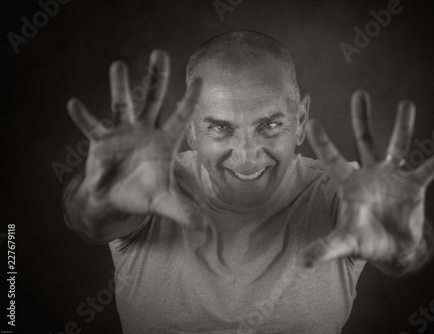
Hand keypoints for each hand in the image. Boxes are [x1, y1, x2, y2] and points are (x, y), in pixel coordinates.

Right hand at [67, 49, 206, 228]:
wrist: (116, 199)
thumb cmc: (144, 194)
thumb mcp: (165, 203)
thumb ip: (184, 212)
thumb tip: (205, 228)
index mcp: (165, 142)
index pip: (181, 117)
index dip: (190, 100)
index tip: (200, 78)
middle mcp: (145, 132)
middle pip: (153, 100)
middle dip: (156, 78)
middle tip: (160, 53)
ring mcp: (123, 134)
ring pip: (122, 105)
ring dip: (120, 87)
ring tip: (118, 65)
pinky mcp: (102, 142)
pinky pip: (92, 127)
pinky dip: (84, 117)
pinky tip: (74, 104)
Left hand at [301, 90, 433, 268]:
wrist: (392, 248)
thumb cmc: (364, 240)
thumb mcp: (344, 243)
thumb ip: (325, 248)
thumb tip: (301, 263)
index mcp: (349, 184)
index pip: (333, 159)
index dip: (323, 142)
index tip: (312, 120)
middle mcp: (370, 174)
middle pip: (364, 141)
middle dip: (362, 119)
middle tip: (359, 94)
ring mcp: (392, 178)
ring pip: (397, 146)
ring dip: (402, 126)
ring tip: (406, 104)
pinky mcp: (414, 187)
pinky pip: (427, 170)